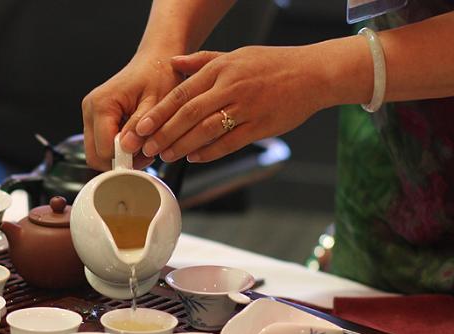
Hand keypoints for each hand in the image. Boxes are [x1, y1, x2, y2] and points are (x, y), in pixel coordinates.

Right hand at [82, 50, 182, 168]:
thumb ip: (139, 126)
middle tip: (144, 156)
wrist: (154, 62)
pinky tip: (135, 141)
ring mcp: (90, 115)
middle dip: (120, 162)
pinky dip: (118, 150)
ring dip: (119, 157)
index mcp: (102, 104)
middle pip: (95, 156)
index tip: (144, 156)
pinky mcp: (95, 120)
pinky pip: (101, 146)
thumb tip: (126, 148)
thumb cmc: (158, 75)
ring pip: (97, 154)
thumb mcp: (155, 102)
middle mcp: (90, 109)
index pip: (104, 150)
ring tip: (142, 146)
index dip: (124, 160)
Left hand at [133, 45, 328, 163]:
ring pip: (206, 130)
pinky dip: (210, 152)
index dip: (159, 112)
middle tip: (148, 147)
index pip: (182, 93)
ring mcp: (246, 107)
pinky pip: (229, 142)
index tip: (142, 127)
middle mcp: (231, 87)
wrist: (311, 74)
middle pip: (189, 113)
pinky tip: (194, 158)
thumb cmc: (272, 65)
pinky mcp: (260, 126)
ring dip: (183, 145)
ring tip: (166, 155)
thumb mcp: (236, 55)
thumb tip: (174, 64)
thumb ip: (203, 61)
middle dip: (165, 133)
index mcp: (222, 68)